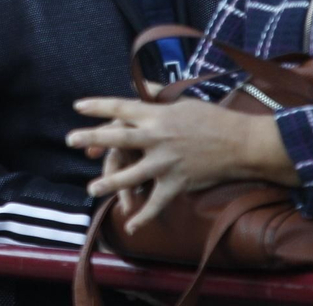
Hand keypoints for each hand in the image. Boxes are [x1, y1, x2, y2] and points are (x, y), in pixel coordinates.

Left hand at [67, 97, 297, 233]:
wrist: (243, 144)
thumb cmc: (214, 119)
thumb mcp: (183, 100)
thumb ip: (157, 94)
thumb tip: (137, 86)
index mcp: (156, 115)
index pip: (119, 108)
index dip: (97, 106)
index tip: (77, 106)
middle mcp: (157, 138)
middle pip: (117, 138)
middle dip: (91, 139)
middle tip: (69, 140)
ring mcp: (166, 162)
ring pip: (131, 175)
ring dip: (109, 183)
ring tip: (91, 189)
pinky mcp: (178, 182)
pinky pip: (157, 202)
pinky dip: (144, 216)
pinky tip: (131, 225)